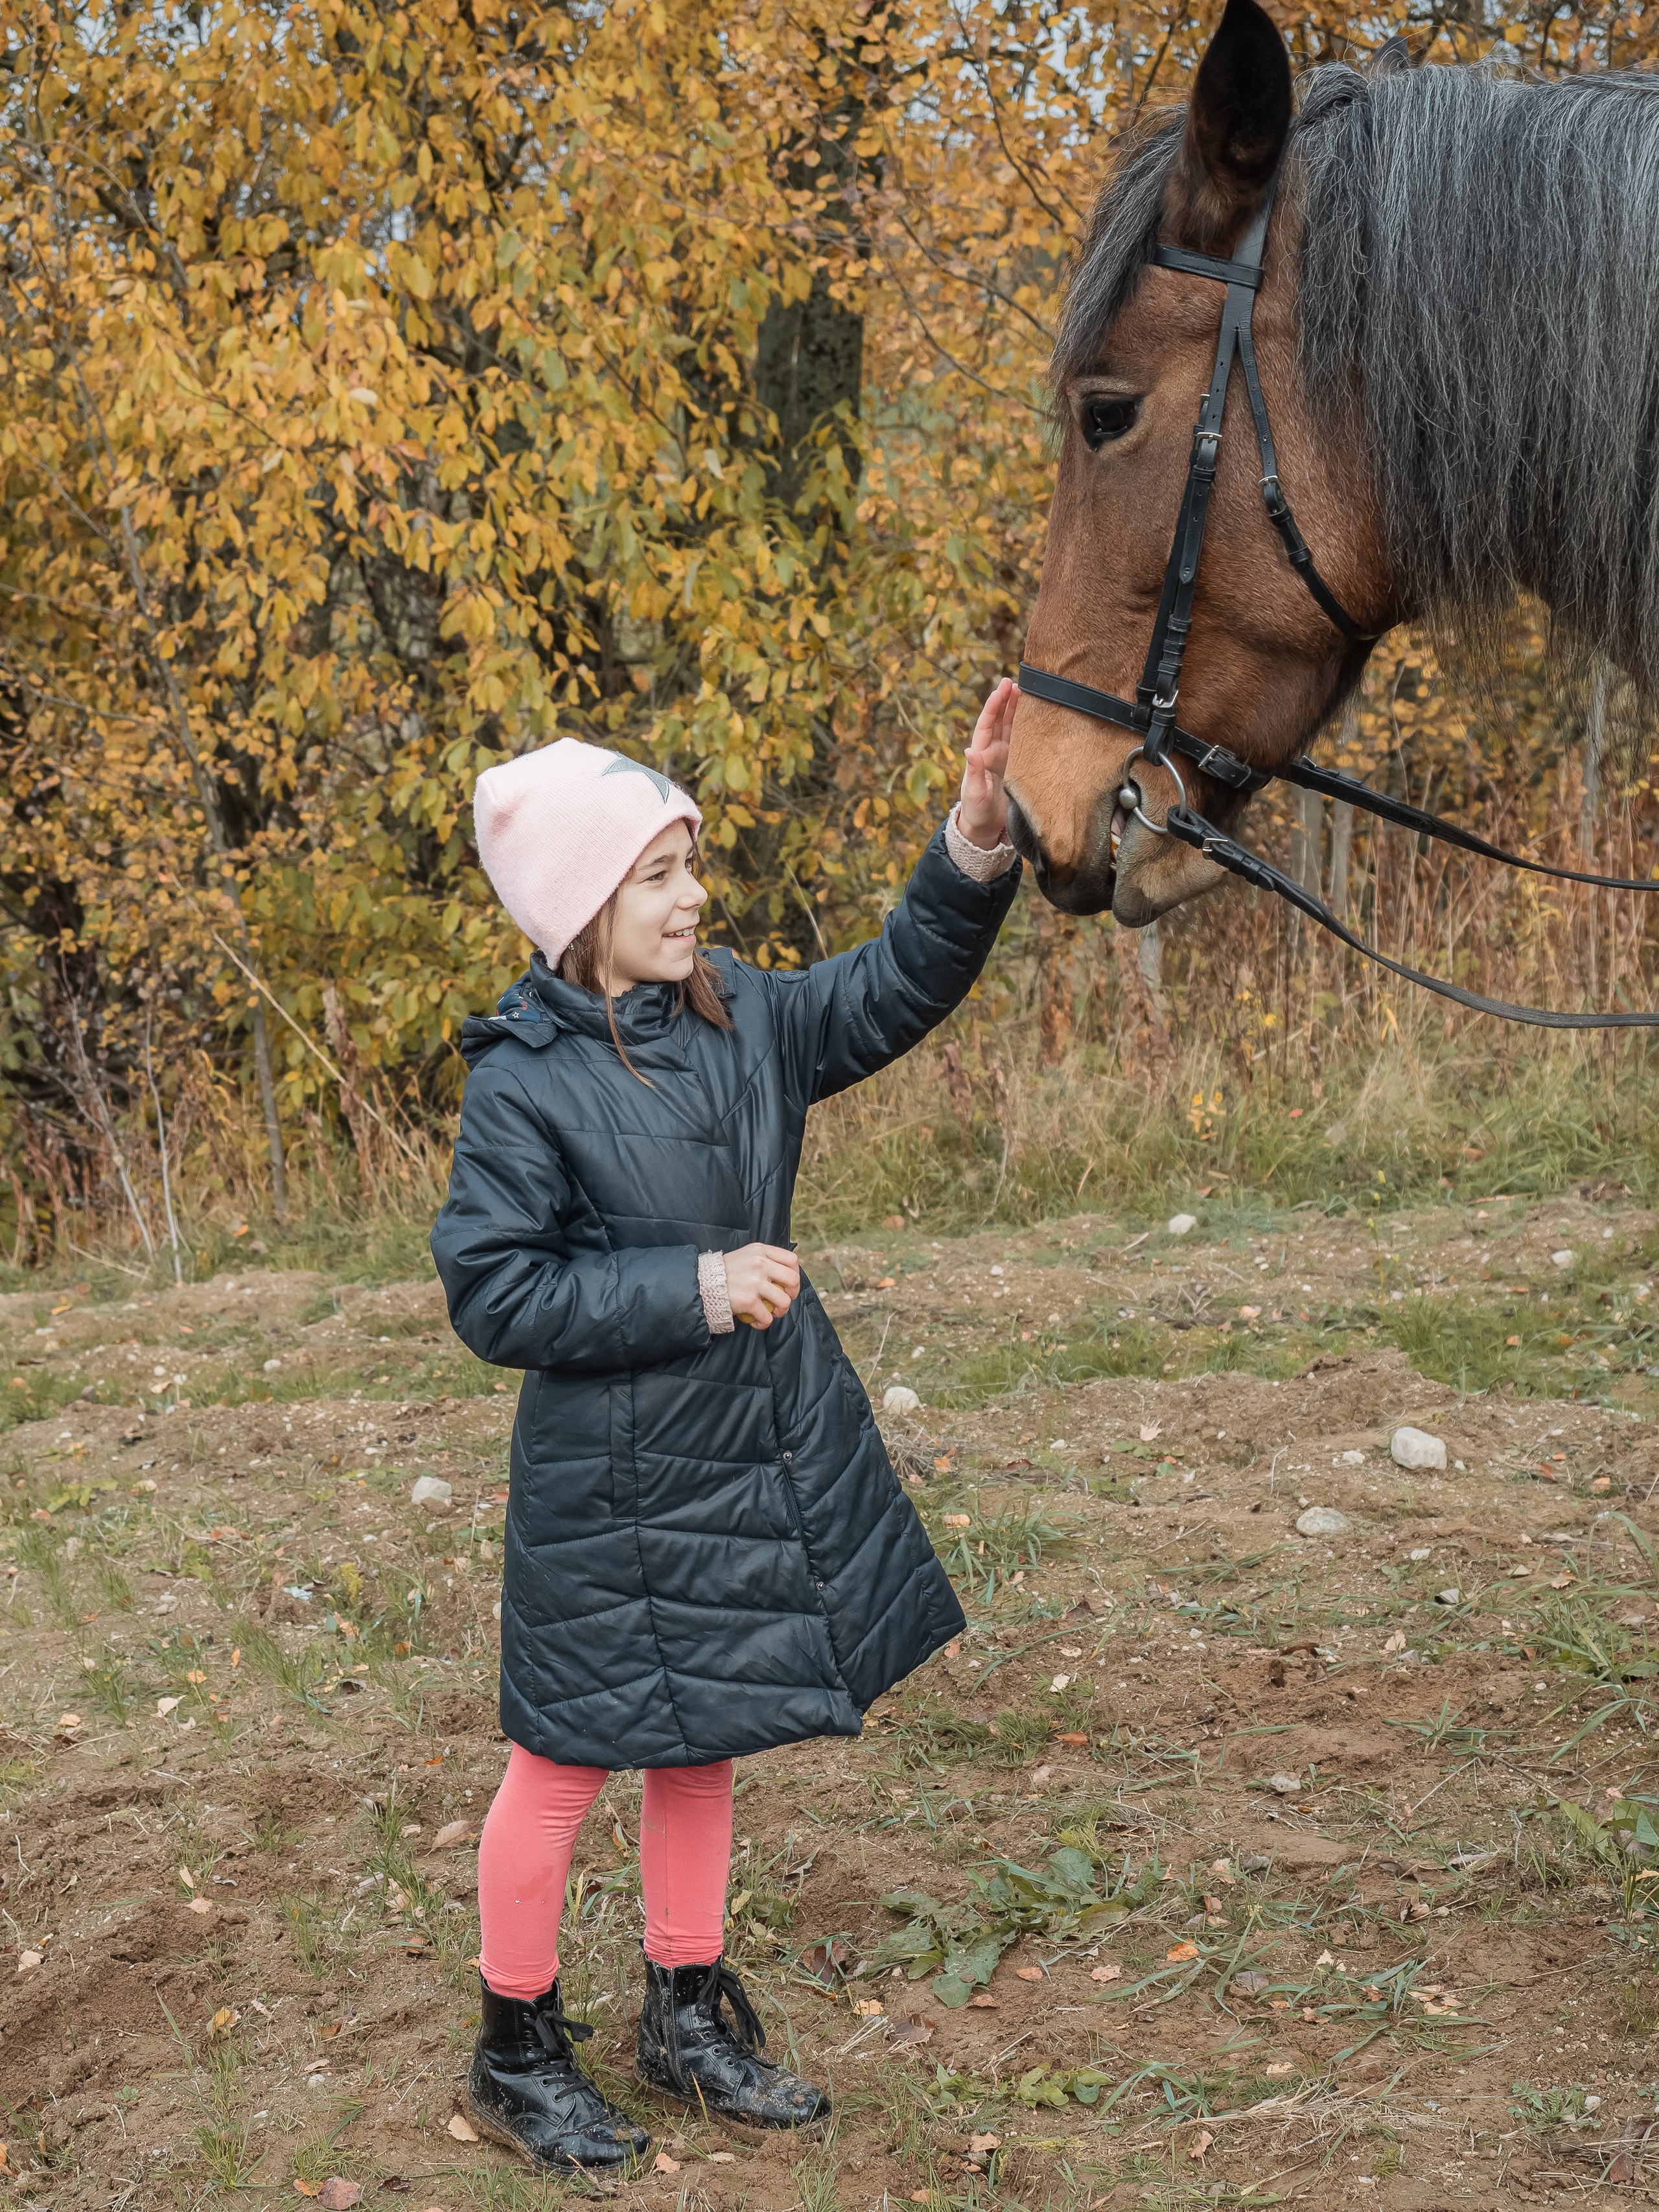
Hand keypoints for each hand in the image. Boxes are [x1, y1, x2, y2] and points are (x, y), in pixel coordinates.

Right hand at [724, 1242, 800, 1329]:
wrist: (703, 1282)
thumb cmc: (726, 1271)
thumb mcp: (746, 1255)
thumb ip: (764, 1259)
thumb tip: (784, 1272)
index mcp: (761, 1251)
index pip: (792, 1260)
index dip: (796, 1274)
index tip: (789, 1283)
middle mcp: (760, 1263)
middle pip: (793, 1280)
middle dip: (793, 1294)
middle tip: (784, 1299)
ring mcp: (754, 1282)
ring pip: (784, 1301)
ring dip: (781, 1311)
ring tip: (772, 1313)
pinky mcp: (748, 1300)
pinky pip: (766, 1317)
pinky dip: (764, 1323)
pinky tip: (758, 1322)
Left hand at [958, 676, 1017, 849]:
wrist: (985, 828)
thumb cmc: (977, 812)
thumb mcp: (975, 794)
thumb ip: (975, 773)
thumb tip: (970, 749)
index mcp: (981, 754)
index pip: (987, 723)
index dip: (995, 704)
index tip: (1003, 687)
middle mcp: (992, 752)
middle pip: (999, 720)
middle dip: (1006, 700)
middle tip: (1015, 680)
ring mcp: (1004, 757)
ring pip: (1010, 727)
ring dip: (1015, 709)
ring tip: (1024, 691)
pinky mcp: (1015, 765)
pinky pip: (1021, 741)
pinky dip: (1025, 727)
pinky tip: (1034, 717)